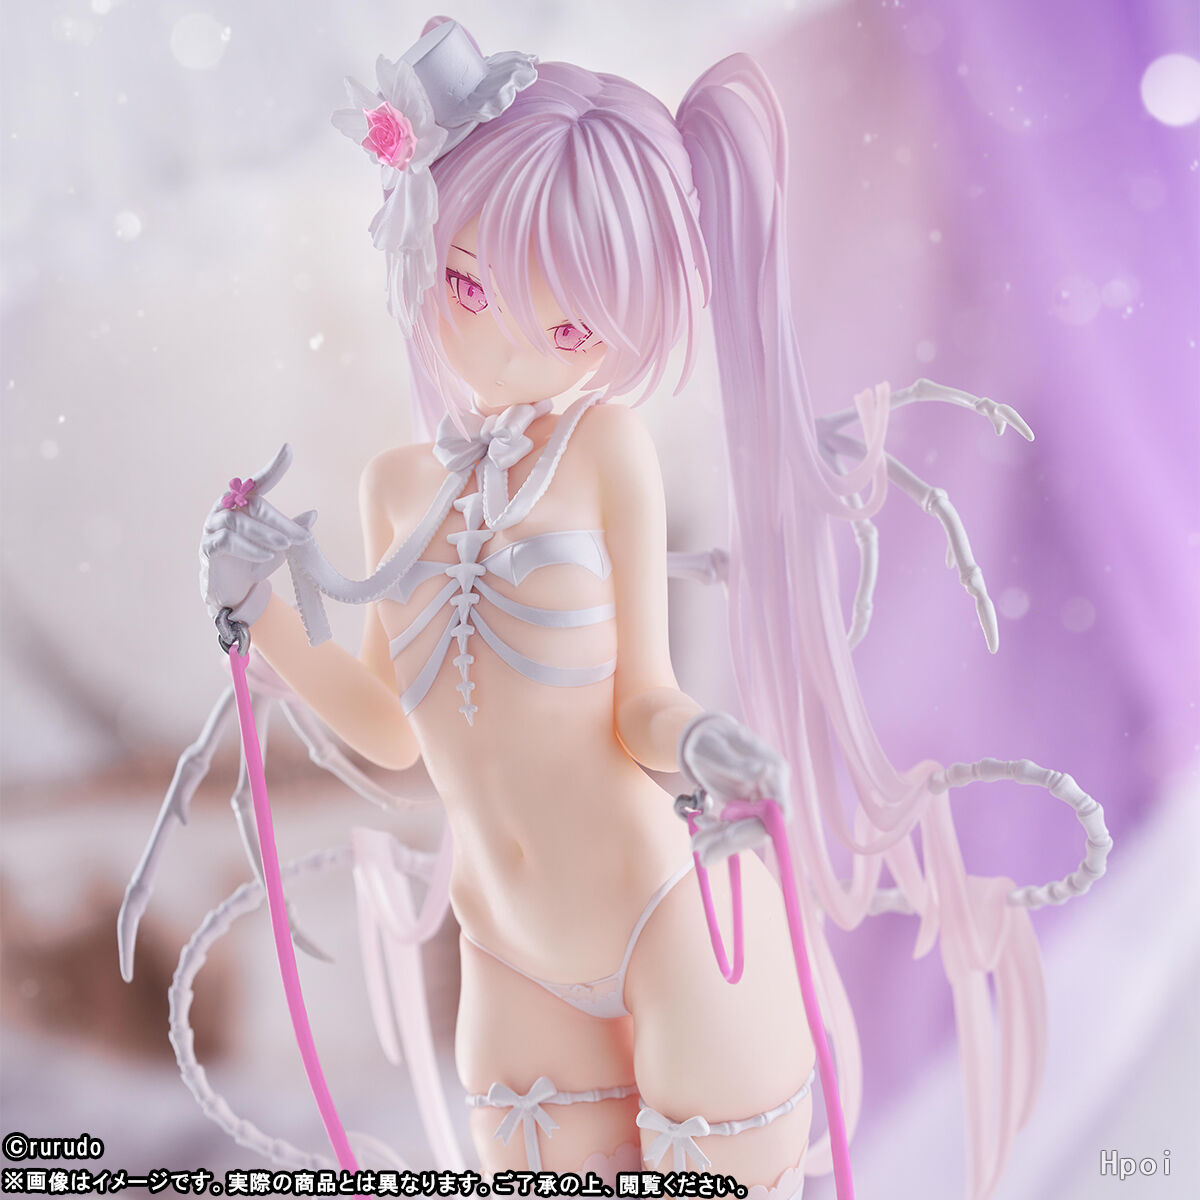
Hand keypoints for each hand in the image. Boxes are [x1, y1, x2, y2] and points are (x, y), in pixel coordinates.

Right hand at [198, 445, 315, 625]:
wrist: (234, 590)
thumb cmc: (255, 560)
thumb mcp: (280, 546)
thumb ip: (293, 530)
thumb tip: (313, 514)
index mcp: (243, 503)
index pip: (259, 482)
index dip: (274, 467)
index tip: (288, 448)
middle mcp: (225, 509)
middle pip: (254, 504)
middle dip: (280, 521)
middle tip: (301, 537)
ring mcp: (212, 527)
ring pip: (237, 521)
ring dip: (264, 534)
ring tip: (283, 546)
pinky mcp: (208, 548)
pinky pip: (226, 540)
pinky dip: (249, 547)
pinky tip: (266, 555)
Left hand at [678, 712, 790, 863]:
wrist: (705, 736)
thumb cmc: (709, 738)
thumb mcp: (715, 748)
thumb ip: (738, 763)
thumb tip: (764, 771)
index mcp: (774, 770)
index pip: (778, 811)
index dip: (758, 828)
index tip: (730, 836)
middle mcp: (771, 787)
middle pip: (760, 826)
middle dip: (732, 842)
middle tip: (704, 854)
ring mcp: (759, 798)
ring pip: (745, 830)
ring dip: (720, 842)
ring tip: (695, 846)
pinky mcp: (745, 806)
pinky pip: (735, 826)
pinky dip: (717, 833)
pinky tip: (700, 829)